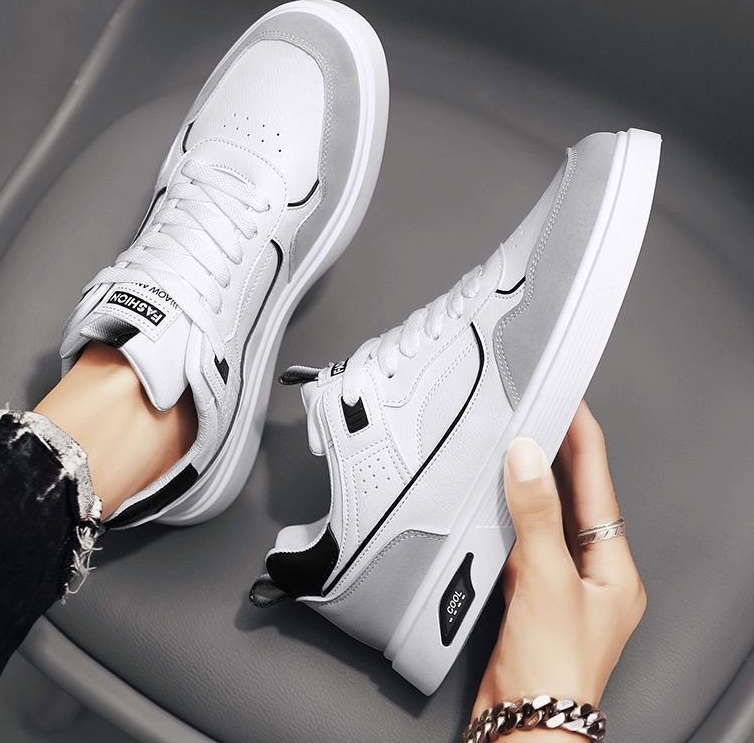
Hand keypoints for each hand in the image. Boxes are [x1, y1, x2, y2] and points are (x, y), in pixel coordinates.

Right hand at [469, 402, 645, 735]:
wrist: (526, 724)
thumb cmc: (553, 670)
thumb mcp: (548, 581)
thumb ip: (536, 516)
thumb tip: (527, 459)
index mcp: (614, 568)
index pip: (599, 485)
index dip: (584, 440)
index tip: (570, 402)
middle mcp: (593, 573)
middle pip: (577, 498)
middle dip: (560, 455)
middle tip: (543, 413)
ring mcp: (562, 584)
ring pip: (549, 519)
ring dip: (535, 482)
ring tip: (521, 443)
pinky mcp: (533, 596)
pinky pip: (525, 541)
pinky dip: (512, 516)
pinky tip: (499, 500)